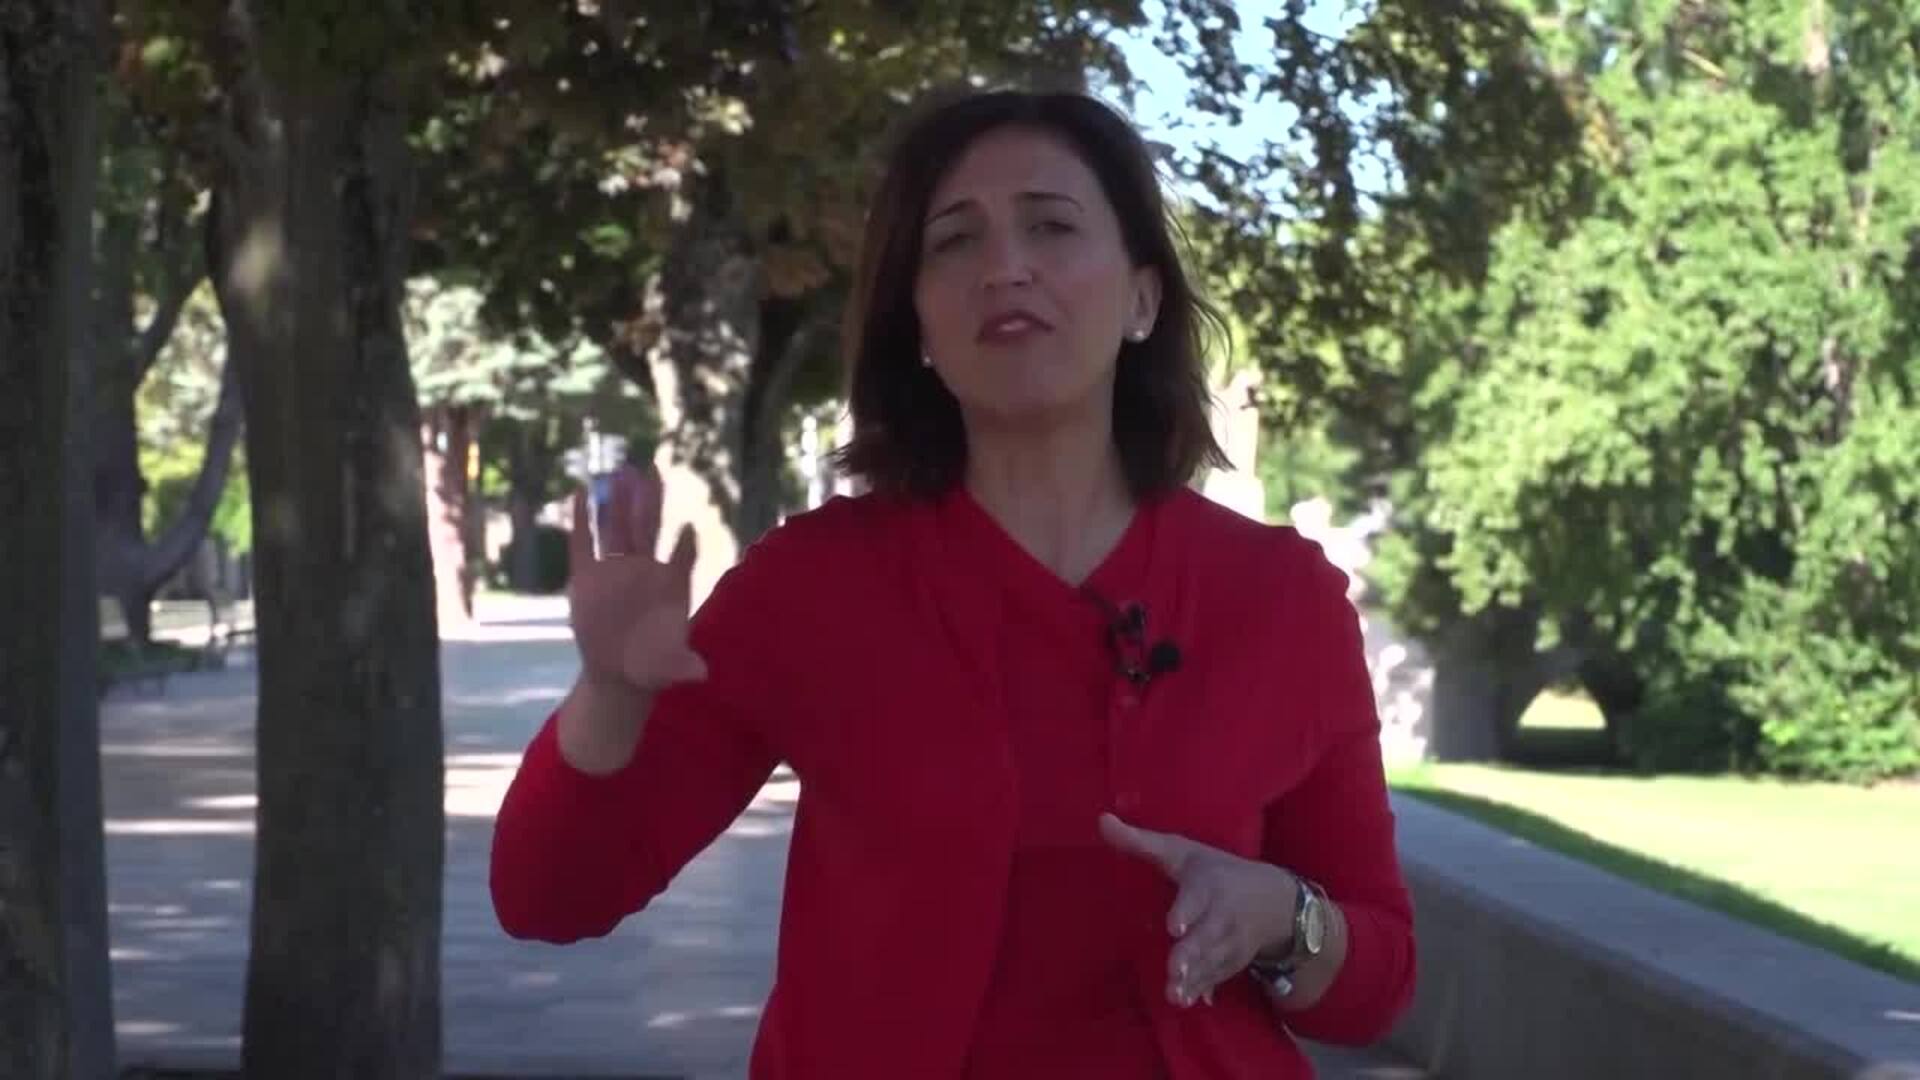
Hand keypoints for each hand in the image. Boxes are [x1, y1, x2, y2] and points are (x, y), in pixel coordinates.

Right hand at [566, 462, 705, 696]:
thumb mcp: (670, 668)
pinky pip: (583, 543)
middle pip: (648, 527)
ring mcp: (615, 570)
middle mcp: (644, 570)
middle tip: (652, 468)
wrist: (620, 672)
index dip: (685, 545)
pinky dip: (581, 520)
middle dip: (650, 500)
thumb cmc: (653, 666)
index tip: (688, 531)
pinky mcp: (587, 578)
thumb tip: (702, 673)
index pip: (682, 556)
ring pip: (617, 528)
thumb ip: (685, 665)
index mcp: (670, 584)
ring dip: (618, 501)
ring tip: (620, 471)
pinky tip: (579, 494)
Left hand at [1099, 812, 1298, 1008]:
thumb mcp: (1181, 852)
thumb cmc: (1216, 871)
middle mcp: (1223, 916)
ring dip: (1195, 979)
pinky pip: (1218, 978)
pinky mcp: (1231, 963)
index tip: (1173, 927)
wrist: (1276, 902)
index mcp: (1209, 885)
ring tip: (1174, 994)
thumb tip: (1102, 820)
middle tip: (1175, 970)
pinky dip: (1203, 990)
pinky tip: (1185, 1003)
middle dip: (1192, 953)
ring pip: (1213, 962)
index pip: (1198, 898)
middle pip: (1207, 936)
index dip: (1187, 912)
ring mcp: (1230, 943)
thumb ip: (1141, 842)